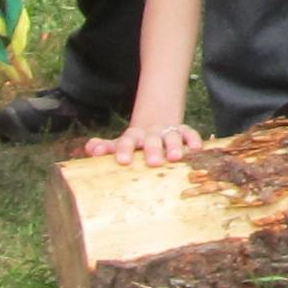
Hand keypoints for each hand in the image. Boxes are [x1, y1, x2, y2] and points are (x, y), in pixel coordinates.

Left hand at [82, 117, 204, 166]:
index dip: (124, 149)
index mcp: (134, 136)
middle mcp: (151, 133)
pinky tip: (196, 148)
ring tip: (175, 157)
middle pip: (151, 139)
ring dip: (174, 146)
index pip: (127, 141)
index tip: (123, 161)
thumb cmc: (136, 143)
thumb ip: (105, 147)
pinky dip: (193, 139)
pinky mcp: (184, 132)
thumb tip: (91, 149)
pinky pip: (190, 133)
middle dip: (153, 149)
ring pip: (171, 136)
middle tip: (153, 163)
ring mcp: (168, 132)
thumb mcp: (120, 144)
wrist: (156, 125)